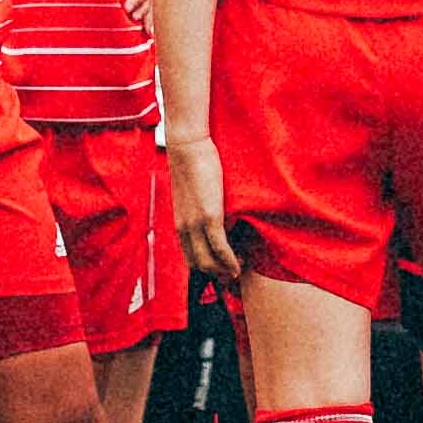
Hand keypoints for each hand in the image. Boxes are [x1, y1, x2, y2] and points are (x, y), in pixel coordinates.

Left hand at [164, 130, 235, 280]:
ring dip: (226, 270)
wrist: (187, 147)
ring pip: (209, 262)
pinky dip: (230, 261)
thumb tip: (217, 219)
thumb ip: (200, 210)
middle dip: (219, 274)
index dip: (209, 270)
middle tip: (237, 269)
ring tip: (241, 265)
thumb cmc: (193, 165)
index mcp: (180, 225)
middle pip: (199, 266)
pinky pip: (220, 248)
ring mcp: (195, 224)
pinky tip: (240, 263)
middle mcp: (185, 229)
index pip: (191, 260)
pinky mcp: (209, 216)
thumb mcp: (193, 195)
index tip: (225, 269)